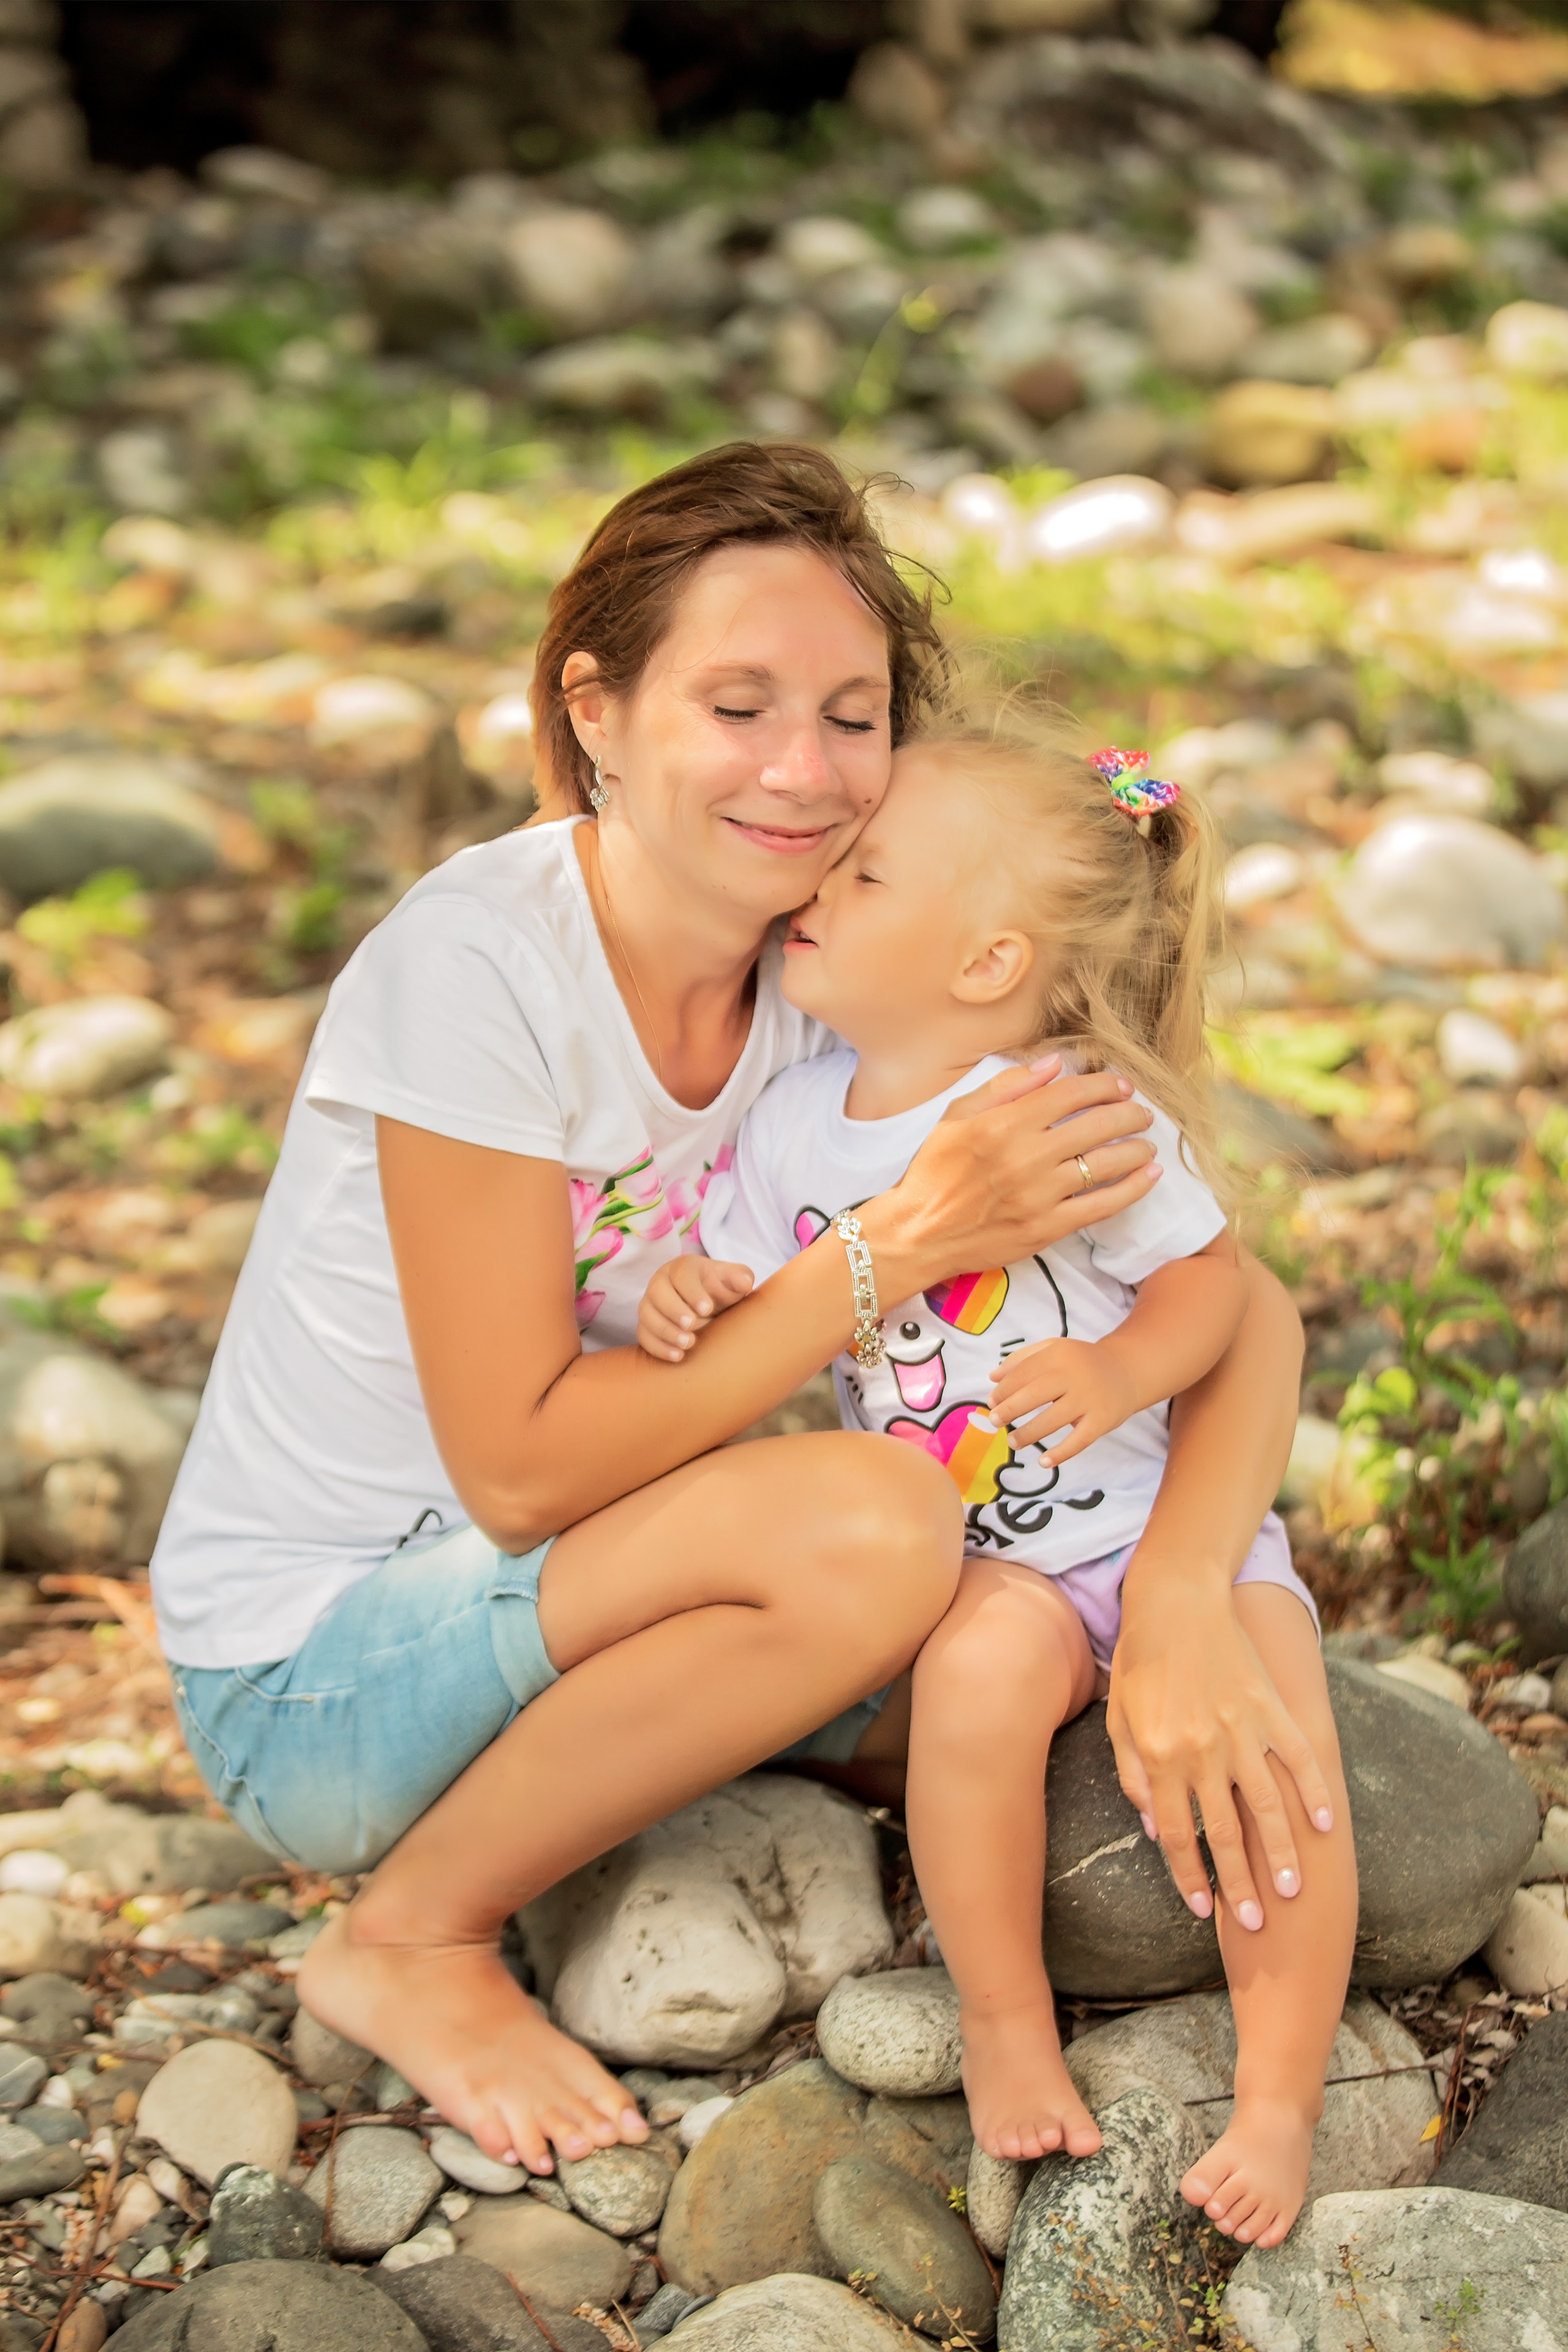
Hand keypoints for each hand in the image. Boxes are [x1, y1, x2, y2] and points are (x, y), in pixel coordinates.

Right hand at [637, 1256, 753, 1362]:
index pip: (682, 1274)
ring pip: (647, 1314)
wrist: (710, 1307)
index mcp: (683, 1267)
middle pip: (657, 1291)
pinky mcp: (647, 1325)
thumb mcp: (734, 1281)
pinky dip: (658, 1347)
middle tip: (692, 1325)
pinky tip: (678, 1356)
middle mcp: (662, 1282)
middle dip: (673, 1309)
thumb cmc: (722, 1290)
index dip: (692, 1291)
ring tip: (688, 1343)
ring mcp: (651, 1303)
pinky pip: (644, 1335)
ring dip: (665, 1330)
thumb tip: (745, 1284)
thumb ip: (740, 1278)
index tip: (707, 1308)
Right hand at [858, 1058, 1160, 1301]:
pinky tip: (1149, 1176)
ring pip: (1106, 1164)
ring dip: (1137, 1149)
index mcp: (1003, 1123)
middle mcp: (1025, 1156)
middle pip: (1097, 1125)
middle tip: (1142, 1114)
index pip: (1070, 1093)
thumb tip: (1055, 1064)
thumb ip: (1007, 1086)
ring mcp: (1039, 1195)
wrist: (918, 1233)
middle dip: (1130, 1114)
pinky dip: (1133, 1189)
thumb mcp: (957, 1116)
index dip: (1104, 1086)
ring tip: (1147, 1144)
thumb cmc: (934, 1171)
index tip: (1121, 1086)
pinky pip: (1102, 1206)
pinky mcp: (1046, 1228)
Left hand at [988, 1336, 1137, 1464]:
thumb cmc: (1080, 1362)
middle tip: (995, 1422)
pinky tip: (1043, 1461)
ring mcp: (1089, 1399)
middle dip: (1010, 1410)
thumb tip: (992, 1378)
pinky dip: (1060, 1454)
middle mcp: (1074, 1375)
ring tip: (1013, 1441)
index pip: (1023, 1373)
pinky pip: (1079, 1441)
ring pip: (1052, 1420)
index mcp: (1059, 1354)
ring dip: (1028, 1434)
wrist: (1126, 1371)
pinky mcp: (1102, 1420)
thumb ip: (1021, 1359)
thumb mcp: (1053, 1349)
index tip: (991, 1402)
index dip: (1003, 1390)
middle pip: (1034, 1395)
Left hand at [1106, 1574, 1334, 1930]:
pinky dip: (1314, 1791)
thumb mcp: (1119, 1720)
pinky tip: (1326, 1823)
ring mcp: (1241, 1729)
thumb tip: (1157, 1829)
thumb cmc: (1140, 1662)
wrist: (1174, 1599)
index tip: (1204, 1909)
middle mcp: (1203, 1749)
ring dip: (1280, 1852)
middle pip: (1225, 1833)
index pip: (1178, 1834)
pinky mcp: (1269, 1707)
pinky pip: (1298, 1756)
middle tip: (1255, 1924)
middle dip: (1240, 1884)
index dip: (1190, 1876)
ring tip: (1292, 1891)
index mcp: (1160, 1756)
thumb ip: (1132, 1776)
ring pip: (1267, 1805)